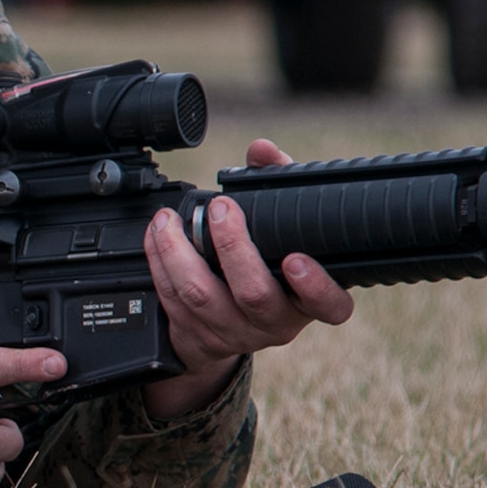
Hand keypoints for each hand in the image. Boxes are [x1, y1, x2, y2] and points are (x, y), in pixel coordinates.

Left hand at [141, 137, 353, 419]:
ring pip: (202, 298)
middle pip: (254, 294)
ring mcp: (235, 333)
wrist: (234, 321)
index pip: (330, 305)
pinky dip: (159, 264)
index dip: (316, 286)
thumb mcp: (283, 227)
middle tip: (220, 208)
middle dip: (232, 247)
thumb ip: (278, 184)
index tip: (295, 259)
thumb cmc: (268, 261)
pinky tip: (156, 237)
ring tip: (169, 219)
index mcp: (308, 299)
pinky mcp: (198, 337)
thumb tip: (262, 150)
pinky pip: (173, 301)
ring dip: (179, 253)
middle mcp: (276, 322)